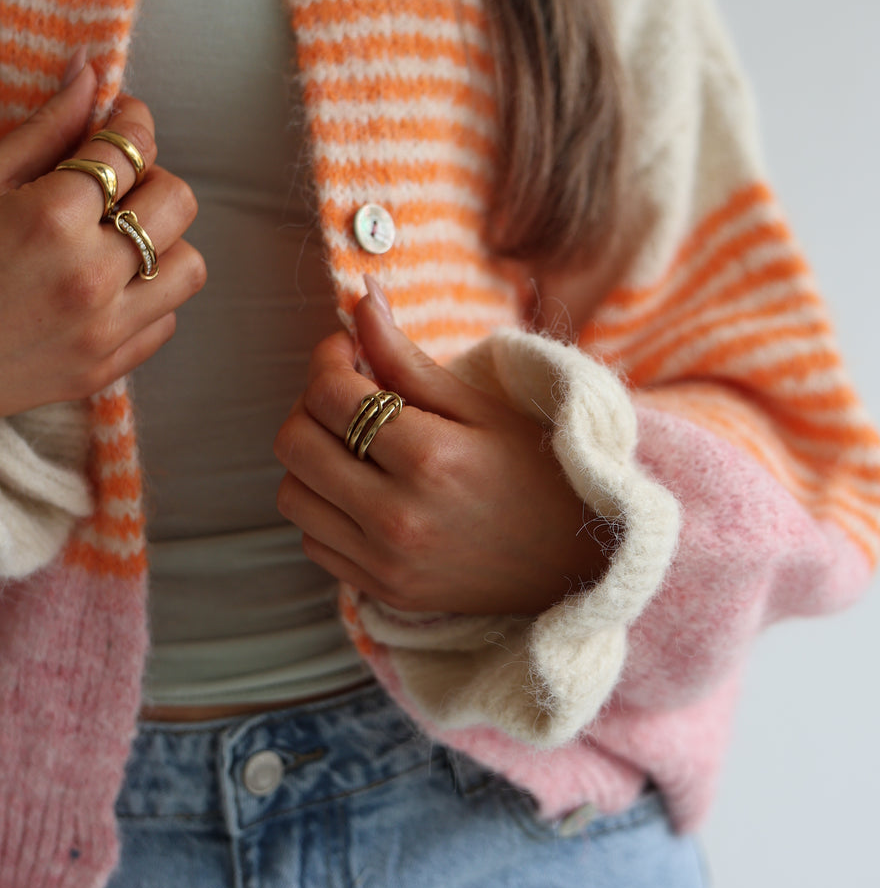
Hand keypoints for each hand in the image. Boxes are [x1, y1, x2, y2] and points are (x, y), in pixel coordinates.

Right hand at [0, 53, 206, 416]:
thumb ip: (43, 131)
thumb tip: (91, 74)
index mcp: (52, 218)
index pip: (131, 147)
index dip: (131, 121)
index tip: (122, 119)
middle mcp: (90, 275)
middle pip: (177, 202)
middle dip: (152, 180)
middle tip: (117, 183)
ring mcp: (101, 330)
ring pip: (188, 266)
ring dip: (161, 243)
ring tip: (117, 239)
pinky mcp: (103, 368)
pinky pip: (165, 320)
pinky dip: (146, 298)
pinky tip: (105, 287)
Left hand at [274, 279, 612, 615]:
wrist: (579, 565)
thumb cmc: (538, 473)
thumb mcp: (481, 407)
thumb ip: (408, 358)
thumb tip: (361, 298)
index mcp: (430, 458)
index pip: (329, 394)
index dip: (328, 358)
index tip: (350, 351)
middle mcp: (398, 515)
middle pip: (294, 443)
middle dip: (310, 404)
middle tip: (348, 393)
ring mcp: (385, 561)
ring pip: (291, 494)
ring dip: (310, 458)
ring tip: (353, 443)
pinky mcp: (380, 590)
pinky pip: (312, 539)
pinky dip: (323, 507)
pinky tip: (362, 489)